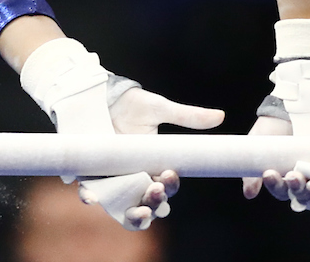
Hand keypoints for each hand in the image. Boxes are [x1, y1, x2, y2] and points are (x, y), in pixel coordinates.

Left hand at [82, 86, 223, 228]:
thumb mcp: (160, 108)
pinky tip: (92, 197)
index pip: (166, 186)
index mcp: (153, 166)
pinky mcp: (89, 173)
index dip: (170, 186)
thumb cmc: (132, 103)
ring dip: (133, 215)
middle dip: (155, 205)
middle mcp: (134, 177)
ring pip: (124, 208)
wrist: (100, 94)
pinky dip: (90, 197)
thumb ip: (188, 116)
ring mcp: (112, 178)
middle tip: (155, 191)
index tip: (169, 174)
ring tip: (139, 211)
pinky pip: (90, 192)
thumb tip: (220, 115)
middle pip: (148, 204)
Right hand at [241, 115, 309, 211]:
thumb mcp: (259, 143)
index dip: (278, 187)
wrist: (299, 101)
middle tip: (294, 176)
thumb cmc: (277, 125)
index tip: (270, 173)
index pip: (284, 192)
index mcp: (288, 178)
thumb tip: (249, 194)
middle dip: (300, 191)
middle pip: (308, 197)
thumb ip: (252, 168)